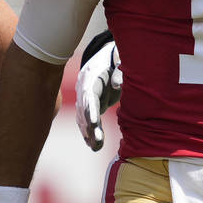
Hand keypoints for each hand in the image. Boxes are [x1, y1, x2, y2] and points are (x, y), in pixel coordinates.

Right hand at [75, 31, 121, 150]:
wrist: (106, 56)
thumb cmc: (117, 60)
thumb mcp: (120, 62)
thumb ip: (120, 73)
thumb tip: (118, 86)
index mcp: (91, 76)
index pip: (89, 95)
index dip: (90, 109)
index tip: (93, 123)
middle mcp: (83, 87)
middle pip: (84, 109)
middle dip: (89, 126)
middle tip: (97, 142)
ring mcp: (83, 96)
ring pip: (82, 116)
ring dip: (88, 132)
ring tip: (96, 147)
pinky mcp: (87, 103)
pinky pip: (84, 119)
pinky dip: (88, 130)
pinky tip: (92, 143)